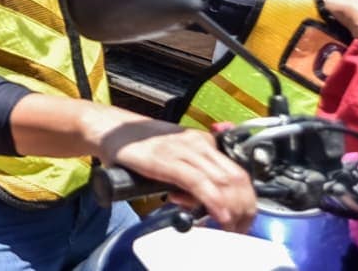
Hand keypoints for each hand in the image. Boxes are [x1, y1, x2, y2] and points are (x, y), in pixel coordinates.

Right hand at [102, 119, 255, 232]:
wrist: (111, 130)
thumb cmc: (139, 145)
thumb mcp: (174, 155)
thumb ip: (191, 174)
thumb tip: (202, 200)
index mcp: (202, 142)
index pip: (237, 171)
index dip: (246, 197)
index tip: (244, 217)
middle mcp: (197, 144)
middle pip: (236, 177)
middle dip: (244, 207)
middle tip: (240, 227)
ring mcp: (183, 151)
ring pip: (222, 181)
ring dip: (232, 209)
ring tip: (230, 226)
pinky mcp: (167, 161)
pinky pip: (198, 183)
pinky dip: (213, 201)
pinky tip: (218, 214)